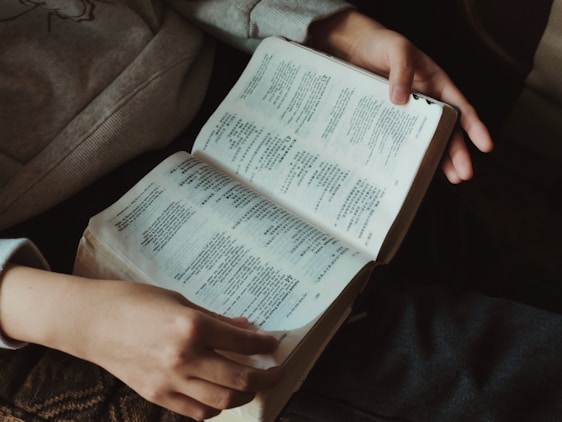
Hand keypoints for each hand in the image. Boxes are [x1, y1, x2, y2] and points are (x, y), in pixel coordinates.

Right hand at [0, 266, 280, 419]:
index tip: (273, 345)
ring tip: (255, 384)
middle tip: (277, 371)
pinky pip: (197, 411)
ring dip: (246, 395)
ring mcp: (170, 381)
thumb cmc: (135, 301)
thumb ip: (215, 319)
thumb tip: (244, 328)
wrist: (92, 321)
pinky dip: (216, 407)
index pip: (243, 343)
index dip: (265, 346)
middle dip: (268, 377)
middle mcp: (185, 358)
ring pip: (223, 402)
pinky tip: (222, 395)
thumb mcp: (180, 300)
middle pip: (241, 379)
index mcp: (192, 327)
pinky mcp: (157, 396)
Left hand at [308, 10, 492, 182]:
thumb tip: (400, 100)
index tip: (485, 145)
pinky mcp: (389, 120)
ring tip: (449, 178)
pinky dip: (409, 154)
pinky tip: (414, 169)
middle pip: (448, 130)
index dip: (474, 127)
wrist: (353, 48)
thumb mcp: (396, 51)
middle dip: (458, 153)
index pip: (460, 107)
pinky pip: (402, 139)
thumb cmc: (381, 44)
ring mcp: (408, 113)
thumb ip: (401, 72)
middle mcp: (426, 101)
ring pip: (427, 139)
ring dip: (438, 159)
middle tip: (463, 173)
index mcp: (436, 83)